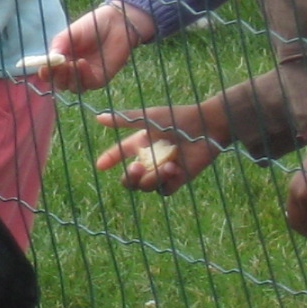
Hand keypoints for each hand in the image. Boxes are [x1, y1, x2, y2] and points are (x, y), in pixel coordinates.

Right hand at [40, 1, 157, 91]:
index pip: (49, 72)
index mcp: (62, 58)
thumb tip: (47, 59)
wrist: (116, 23)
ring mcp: (86, 75)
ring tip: (71, 63)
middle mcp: (72, 70)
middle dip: (56, 76)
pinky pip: (88, 83)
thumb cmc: (92, 25)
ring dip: (69, 77)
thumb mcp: (70, 33)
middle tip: (59, 66)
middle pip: (59, 83)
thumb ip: (59, 45)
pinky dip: (83, 75)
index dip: (44, 72)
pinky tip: (82, 62)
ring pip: (72, 86)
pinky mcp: (100, 78)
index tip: (43, 68)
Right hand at [93, 104, 220, 194]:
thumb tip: (98, 117)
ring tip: (168, 166)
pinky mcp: (178, 179)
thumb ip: (124, 120)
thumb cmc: (178, 118)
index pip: (119, 153)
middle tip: (137, 167)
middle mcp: (150, 158)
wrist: (208, 126)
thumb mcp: (148, 117)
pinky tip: (175, 169)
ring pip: (145, 186)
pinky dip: (166, 182)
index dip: (109, 159)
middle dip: (130, 176)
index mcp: (140, 143)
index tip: (100, 166)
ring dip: (152, 178)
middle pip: (129, 178)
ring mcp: (163, 170)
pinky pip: (164, 190)